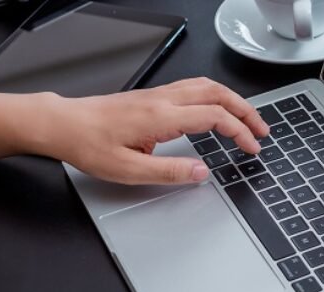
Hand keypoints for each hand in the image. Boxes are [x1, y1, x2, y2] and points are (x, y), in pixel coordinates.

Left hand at [45, 77, 268, 184]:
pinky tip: (217, 108)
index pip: (214, 117)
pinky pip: (193, 88)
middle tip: (262, 130)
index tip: (251, 148)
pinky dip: (216, 96)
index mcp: (161, 117)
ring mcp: (158, 95)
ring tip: (247, 118)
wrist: (62, 124)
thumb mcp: (128, 170)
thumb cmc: (88, 144)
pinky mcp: (152, 96)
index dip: (239, 132)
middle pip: (217, 94)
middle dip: (246, 111)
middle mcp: (163, 100)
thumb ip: (169, 172)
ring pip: (207, 86)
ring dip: (233, 100)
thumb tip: (201, 173)